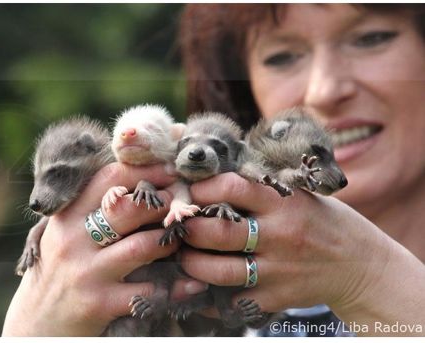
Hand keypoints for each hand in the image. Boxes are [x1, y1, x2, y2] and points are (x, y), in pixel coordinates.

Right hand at [2, 163, 206, 335]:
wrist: (36, 321)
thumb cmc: (59, 269)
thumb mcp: (64, 233)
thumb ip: (91, 209)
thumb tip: (138, 183)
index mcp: (67, 217)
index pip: (109, 179)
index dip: (145, 171)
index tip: (169, 171)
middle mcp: (74, 241)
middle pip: (129, 209)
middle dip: (163, 203)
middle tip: (180, 205)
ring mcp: (87, 273)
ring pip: (143, 246)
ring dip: (170, 240)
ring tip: (182, 237)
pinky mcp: (100, 303)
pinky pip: (148, 291)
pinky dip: (175, 286)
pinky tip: (194, 283)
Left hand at [179, 172, 392, 316]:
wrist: (361, 265)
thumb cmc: (323, 222)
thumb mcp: (300, 194)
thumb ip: (261, 188)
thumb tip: (211, 178)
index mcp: (284, 202)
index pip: (232, 187)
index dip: (201, 188)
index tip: (189, 191)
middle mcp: (280, 235)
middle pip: (219, 232)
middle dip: (189, 228)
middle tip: (178, 226)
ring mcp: (279, 269)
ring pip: (220, 271)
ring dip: (192, 264)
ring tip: (183, 256)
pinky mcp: (278, 297)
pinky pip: (234, 301)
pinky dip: (211, 297)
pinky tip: (200, 288)